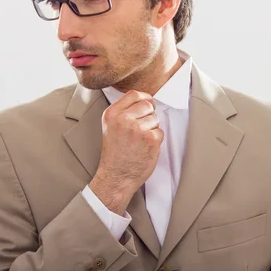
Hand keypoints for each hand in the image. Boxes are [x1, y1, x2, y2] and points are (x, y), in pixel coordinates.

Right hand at [89, 90, 163, 214]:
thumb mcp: (110, 126)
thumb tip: (145, 100)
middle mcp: (123, 119)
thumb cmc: (115, 153)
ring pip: (155, 119)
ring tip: (139, 141)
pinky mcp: (150, 139)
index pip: (134, 94)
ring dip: (152, 129)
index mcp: (112, 114)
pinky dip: (155, 141)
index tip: (147, 104)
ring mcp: (138, 129)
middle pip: (147, 105)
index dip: (144, 98)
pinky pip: (160, 132)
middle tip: (140, 129)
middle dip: (149, 115)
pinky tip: (144, 148)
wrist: (116, 176)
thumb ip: (123, 111)